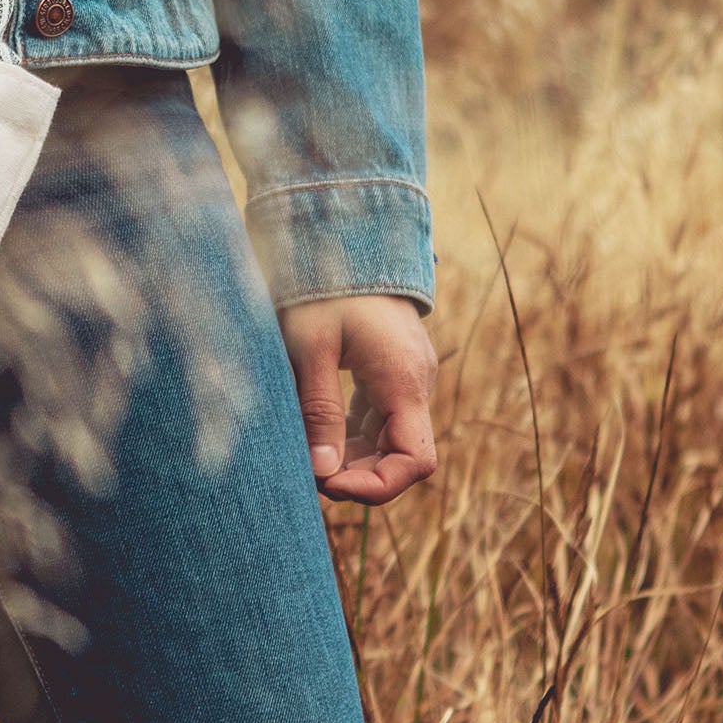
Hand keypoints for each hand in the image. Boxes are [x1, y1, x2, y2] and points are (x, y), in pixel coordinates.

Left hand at [280, 294, 438, 505]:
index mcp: (403, 381)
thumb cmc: (324, 286)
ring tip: (307, 458)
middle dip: (359, 477)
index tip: (330, 485)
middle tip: (308, 476)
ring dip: (353, 458)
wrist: (346, 235)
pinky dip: (352, 436)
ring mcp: (406, 377)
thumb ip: (319, 410)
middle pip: (403, 456)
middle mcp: (415, 383)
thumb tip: (322, 473)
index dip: (377, 487)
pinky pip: (379, 418)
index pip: (415, 461)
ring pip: (389, 439)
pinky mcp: (391, 371)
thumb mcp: (311, 347)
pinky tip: (317, 436)